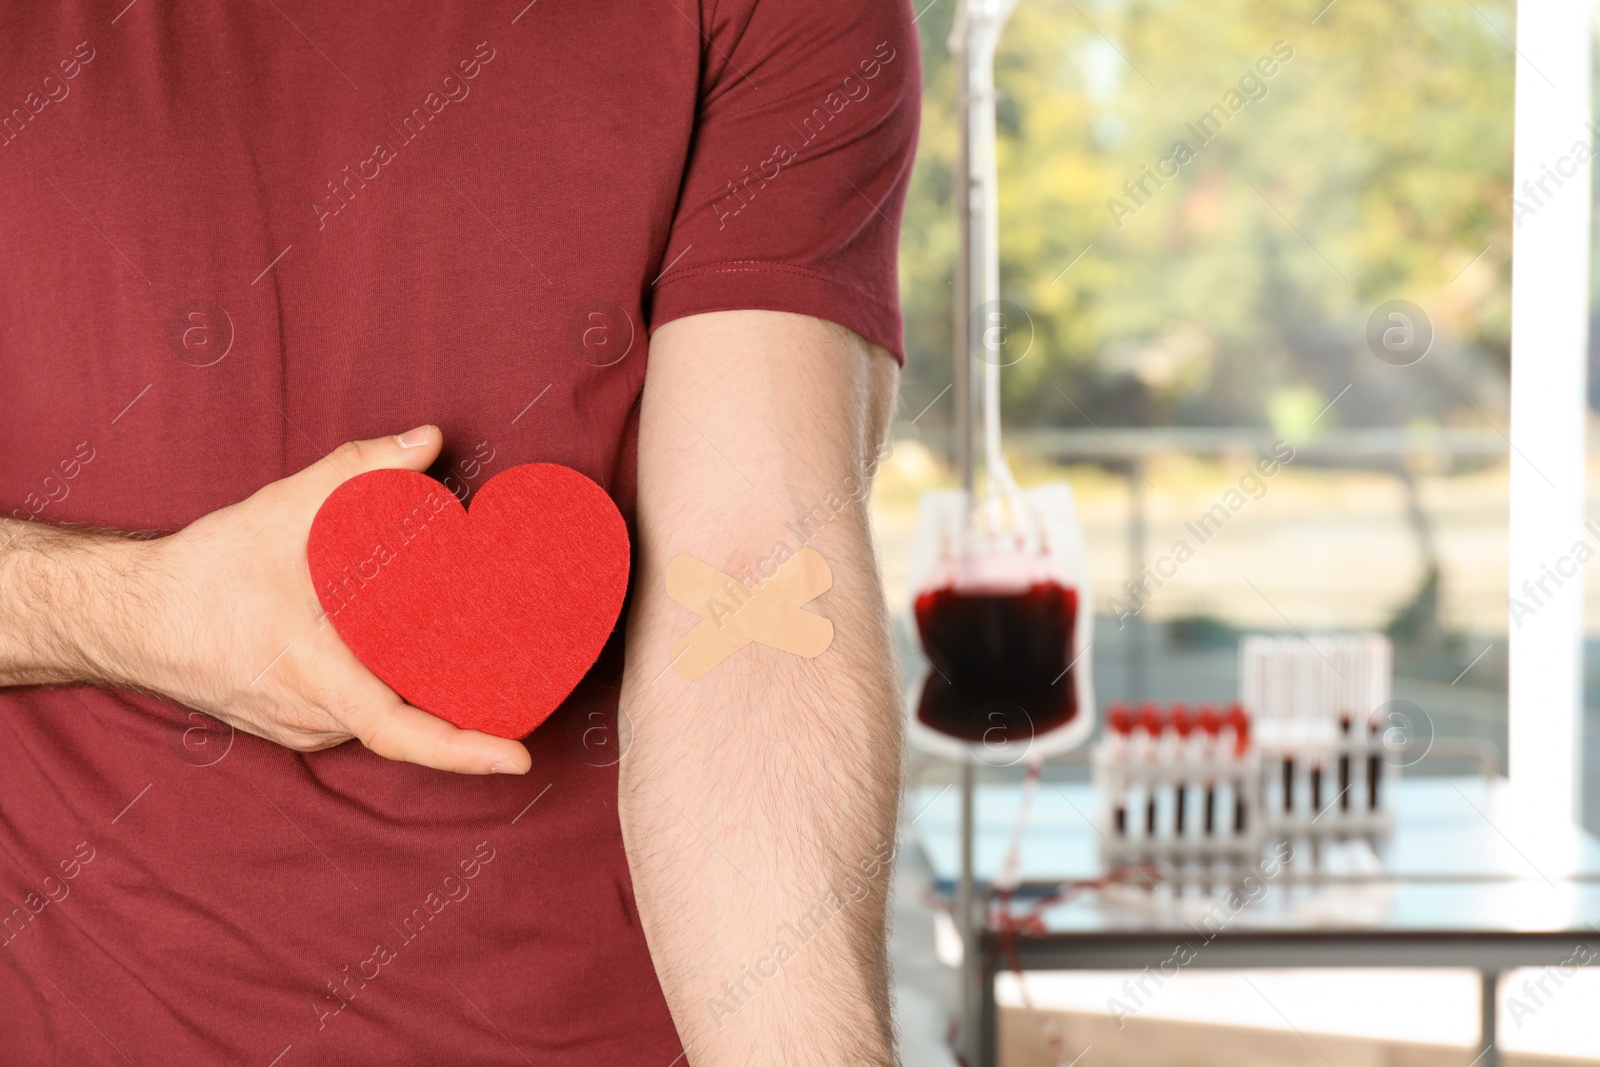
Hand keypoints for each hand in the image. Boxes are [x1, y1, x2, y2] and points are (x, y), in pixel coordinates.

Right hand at [103, 427, 531, 774]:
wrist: (124, 615)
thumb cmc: (198, 574)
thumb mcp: (281, 511)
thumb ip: (357, 469)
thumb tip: (429, 440)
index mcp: (315, 679)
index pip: (403, 733)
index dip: (465, 750)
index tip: (519, 758)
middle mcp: (312, 718)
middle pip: (410, 729)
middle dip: (474, 716)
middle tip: (533, 686)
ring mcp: (301, 727)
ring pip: (384, 722)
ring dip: (432, 703)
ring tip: (491, 672)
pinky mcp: (292, 722)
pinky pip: (360, 718)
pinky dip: (397, 697)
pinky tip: (426, 669)